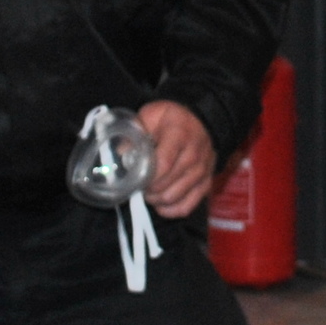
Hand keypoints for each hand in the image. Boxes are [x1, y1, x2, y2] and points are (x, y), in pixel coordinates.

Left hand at [138, 100, 214, 217]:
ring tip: (148, 192)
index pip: (163, 164)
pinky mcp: (205, 184)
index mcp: (179, 135)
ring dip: (156, 200)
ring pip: (174, 198)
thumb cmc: (171, 119)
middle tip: (138, 185)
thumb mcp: (151, 115)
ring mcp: (202, 172)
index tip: (134, 177)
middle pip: (166, 186)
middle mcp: (194, 155)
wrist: (201, 120)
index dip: (145, 177)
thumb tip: (120, 154)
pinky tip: (160, 203)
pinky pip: (186, 207)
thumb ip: (135, 131)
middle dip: (147, 190)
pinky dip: (170, 210)